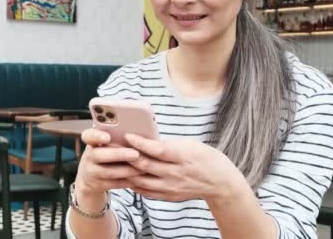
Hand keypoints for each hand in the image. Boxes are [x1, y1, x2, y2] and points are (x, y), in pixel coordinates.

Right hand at [75, 128, 143, 197]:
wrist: (90, 177)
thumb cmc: (106, 153)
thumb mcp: (106, 144)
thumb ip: (117, 137)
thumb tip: (139, 133)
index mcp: (92, 141)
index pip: (88, 135)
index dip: (97, 136)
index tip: (107, 137)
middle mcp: (89, 156)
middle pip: (100, 155)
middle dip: (119, 154)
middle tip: (136, 154)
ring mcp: (92, 172)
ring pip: (109, 172)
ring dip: (127, 170)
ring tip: (143, 168)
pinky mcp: (98, 185)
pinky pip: (115, 183)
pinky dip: (129, 181)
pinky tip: (140, 178)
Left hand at [124, 133, 245, 202]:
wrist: (220, 182)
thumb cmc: (205, 158)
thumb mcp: (190, 144)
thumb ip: (168, 144)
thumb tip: (146, 139)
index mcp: (183, 157)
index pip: (158, 150)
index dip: (141, 143)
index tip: (127, 135)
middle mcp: (176, 174)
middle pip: (146, 166)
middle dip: (126, 155)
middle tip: (112, 146)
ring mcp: (171, 187)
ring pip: (141, 180)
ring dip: (126, 170)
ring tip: (114, 161)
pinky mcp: (168, 196)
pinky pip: (145, 191)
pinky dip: (133, 183)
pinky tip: (125, 175)